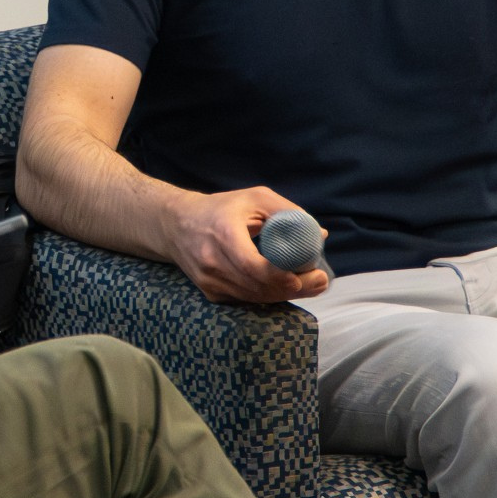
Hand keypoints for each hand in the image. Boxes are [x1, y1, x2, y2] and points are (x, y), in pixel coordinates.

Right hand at [162, 187, 327, 303]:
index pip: (250, 265)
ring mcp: (209, 281)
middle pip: (256, 286)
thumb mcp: (254, 198)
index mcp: (222, 234)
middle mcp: (211, 261)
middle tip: (320, 281)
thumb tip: (319, 235)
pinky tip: (284, 286)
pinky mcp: (210, 292)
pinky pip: (245, 300)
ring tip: (309, 283)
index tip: (300, 277)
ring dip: (283, 294)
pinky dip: (267, 295)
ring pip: (253, 297)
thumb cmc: (221, 208)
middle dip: (292, 288)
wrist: (176, 225)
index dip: (277, 276)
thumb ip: (287, 213)